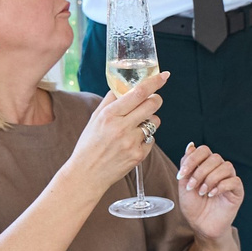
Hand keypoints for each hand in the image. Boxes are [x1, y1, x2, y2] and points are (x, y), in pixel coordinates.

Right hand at [62, 73, 162, 190]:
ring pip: (154, 122)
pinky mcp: (138, 155)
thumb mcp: (95, 119)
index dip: (154, 82)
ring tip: (136, 127)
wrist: (87, 174)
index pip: (138, 93)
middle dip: (156, 100)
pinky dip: (145, 138)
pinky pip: (151, 139)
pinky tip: (132, 143)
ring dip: (150, 121)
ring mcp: (131, 142)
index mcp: (110, 115)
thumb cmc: (89, 144)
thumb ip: (110, 101)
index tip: (164, 76)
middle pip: (152, 105)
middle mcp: (122, 127)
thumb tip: (125, 86)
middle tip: (152, 100)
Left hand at [176, 142, 244, 239]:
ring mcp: (229, 180)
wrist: (201, 227)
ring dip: (210, 179)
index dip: (192, 159)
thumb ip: (187, 166)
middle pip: (215, 157)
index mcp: (206, 166)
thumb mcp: (184, 185)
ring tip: (202, 192)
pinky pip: (234, 181)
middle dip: (200, 171)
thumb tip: (190, 145)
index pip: (203, 150)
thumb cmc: (194, 208)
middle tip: (192, 187)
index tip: (182, 174)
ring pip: (226, 166)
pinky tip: (212, 194)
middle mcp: (219, 170)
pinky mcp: (237, 191)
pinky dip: (221, 186)